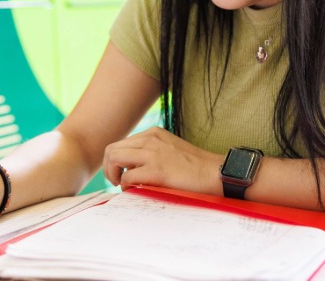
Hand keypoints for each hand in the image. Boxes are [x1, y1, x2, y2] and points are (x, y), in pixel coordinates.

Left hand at [103, 127, 223, 193]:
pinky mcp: (156, 170)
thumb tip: (131, 166)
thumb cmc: (195, 167)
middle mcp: (150, 139)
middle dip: (109, 167)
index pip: (121, 143)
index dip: (115, 160)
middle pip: (111, 149)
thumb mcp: (170, 148)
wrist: (216, 173)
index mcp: (153, 133)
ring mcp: (152, 154)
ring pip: (114, 158)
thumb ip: (151, 151)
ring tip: (122, 186)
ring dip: (113, 174)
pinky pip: (127, 177)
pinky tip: (135, 191)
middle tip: (116, 181)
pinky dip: (126, 186)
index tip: (120, 173)